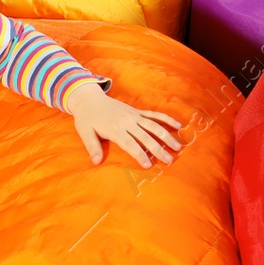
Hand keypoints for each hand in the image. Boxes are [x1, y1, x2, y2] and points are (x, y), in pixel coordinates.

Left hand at [65, 80, 182, 167]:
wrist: (89, 98)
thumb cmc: (86, 118)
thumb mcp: (85, 133)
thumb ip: (92, 147)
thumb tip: (96, 162)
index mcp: (114, 129)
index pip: (130, 144)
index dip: (139, 155)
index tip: (148, 165)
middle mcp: (127, 122)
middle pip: (146, 137)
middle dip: (158, 149)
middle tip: (169, 161)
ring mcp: (134, 116)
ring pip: (154, 126)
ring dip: (167, 136)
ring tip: (178, 147)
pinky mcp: (137, 111)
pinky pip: (154, 115)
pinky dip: (166, 119)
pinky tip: (178, 125)